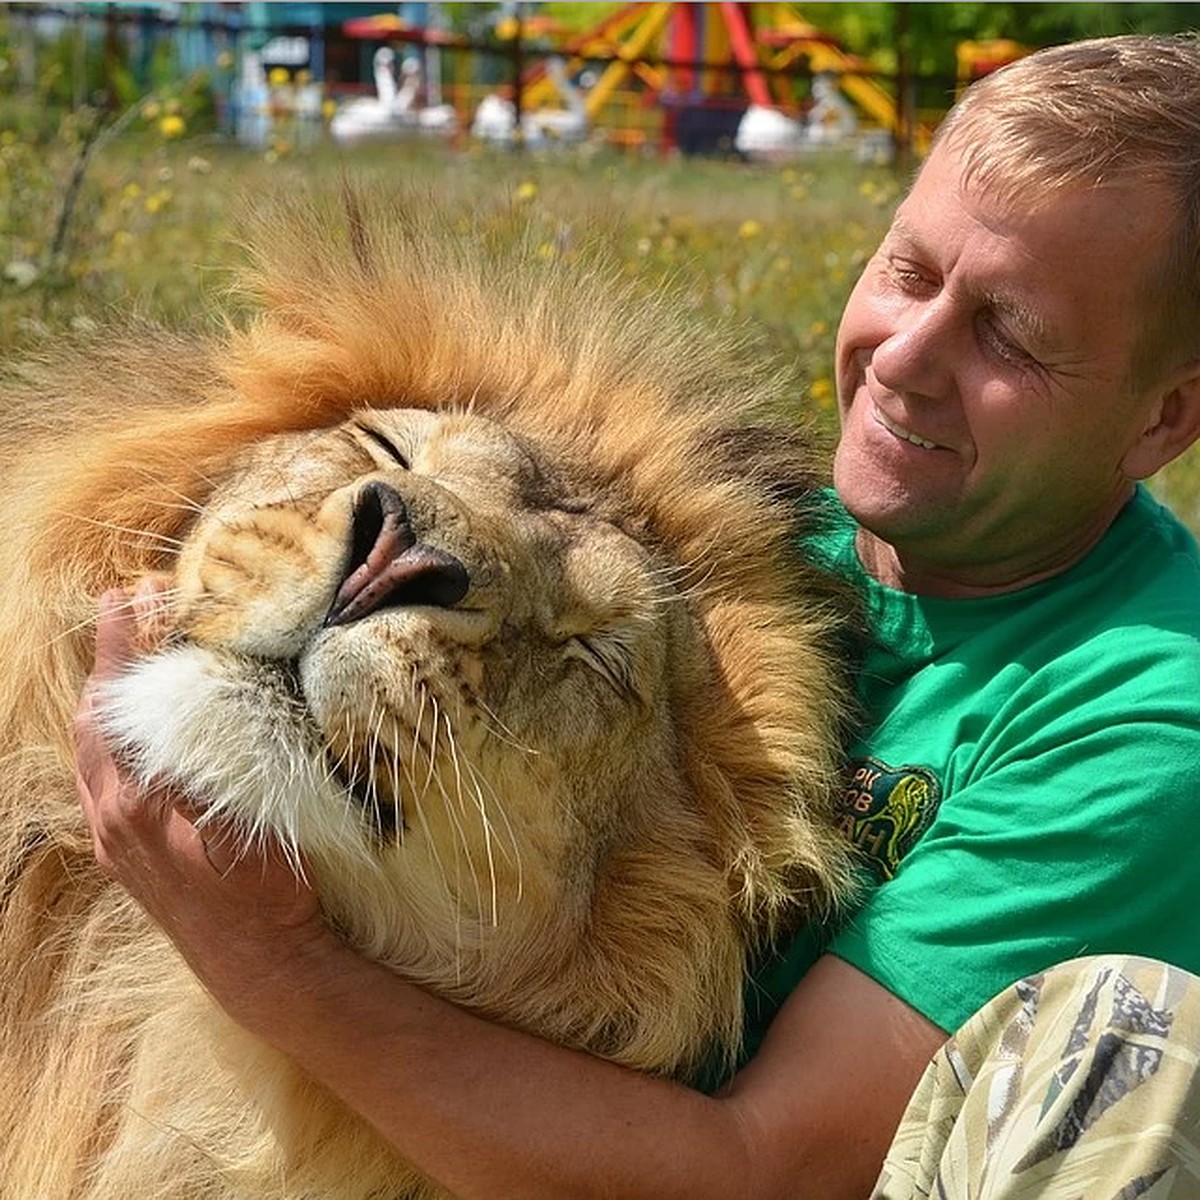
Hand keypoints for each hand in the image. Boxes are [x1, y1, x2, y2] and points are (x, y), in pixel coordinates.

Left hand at [74, 578, 328, 1025]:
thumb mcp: (245, 825)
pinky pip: (98, 783)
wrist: (257, 963)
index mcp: (138, 803)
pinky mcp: (122, 857)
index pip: (118, 706)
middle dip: (105, 665)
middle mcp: (113, 818)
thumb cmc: (264, 893)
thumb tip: (192, 713)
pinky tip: (137, 738)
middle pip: (91, 724)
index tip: (126, 595)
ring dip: (105, 702)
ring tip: (129, 664)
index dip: (121, 647)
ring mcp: (113, 840)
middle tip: (127, 615)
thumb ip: (208, 773)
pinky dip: (109, 742)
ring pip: (90, 754)